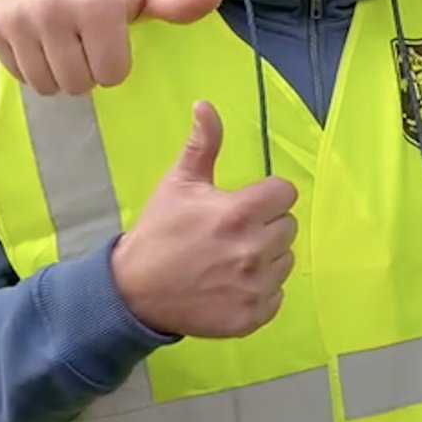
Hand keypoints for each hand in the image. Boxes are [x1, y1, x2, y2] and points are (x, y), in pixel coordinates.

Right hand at [0, 0, 222, 95]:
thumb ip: (179, 3)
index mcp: (97, 5)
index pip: (111, 74)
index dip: (117, 64)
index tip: (115, 41)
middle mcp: (53, 10)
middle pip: (78, 83)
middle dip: (89, 71)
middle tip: (90, 43)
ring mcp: (19, 18)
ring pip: (46, 84)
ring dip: (62, 72)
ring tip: (69, 44)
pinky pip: (18, 74)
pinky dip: (33, 64)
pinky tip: (45, 40)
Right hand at [111, 101, 297, 338]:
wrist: (132, 293)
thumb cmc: (160, 232)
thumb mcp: (179, 183)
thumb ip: (203, 143)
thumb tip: (206, 104)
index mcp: (239, 212)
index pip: (286, 193)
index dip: (267, 196)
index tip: (245, 204)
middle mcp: (253, 250)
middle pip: (288, 226)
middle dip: (266, 224)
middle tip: (234, 232)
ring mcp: (253, 287)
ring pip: (286, 260)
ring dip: (267, 258)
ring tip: (232, 258)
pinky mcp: (251, 317)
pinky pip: (277, 296)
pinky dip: (261, 291)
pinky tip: (234, 285)